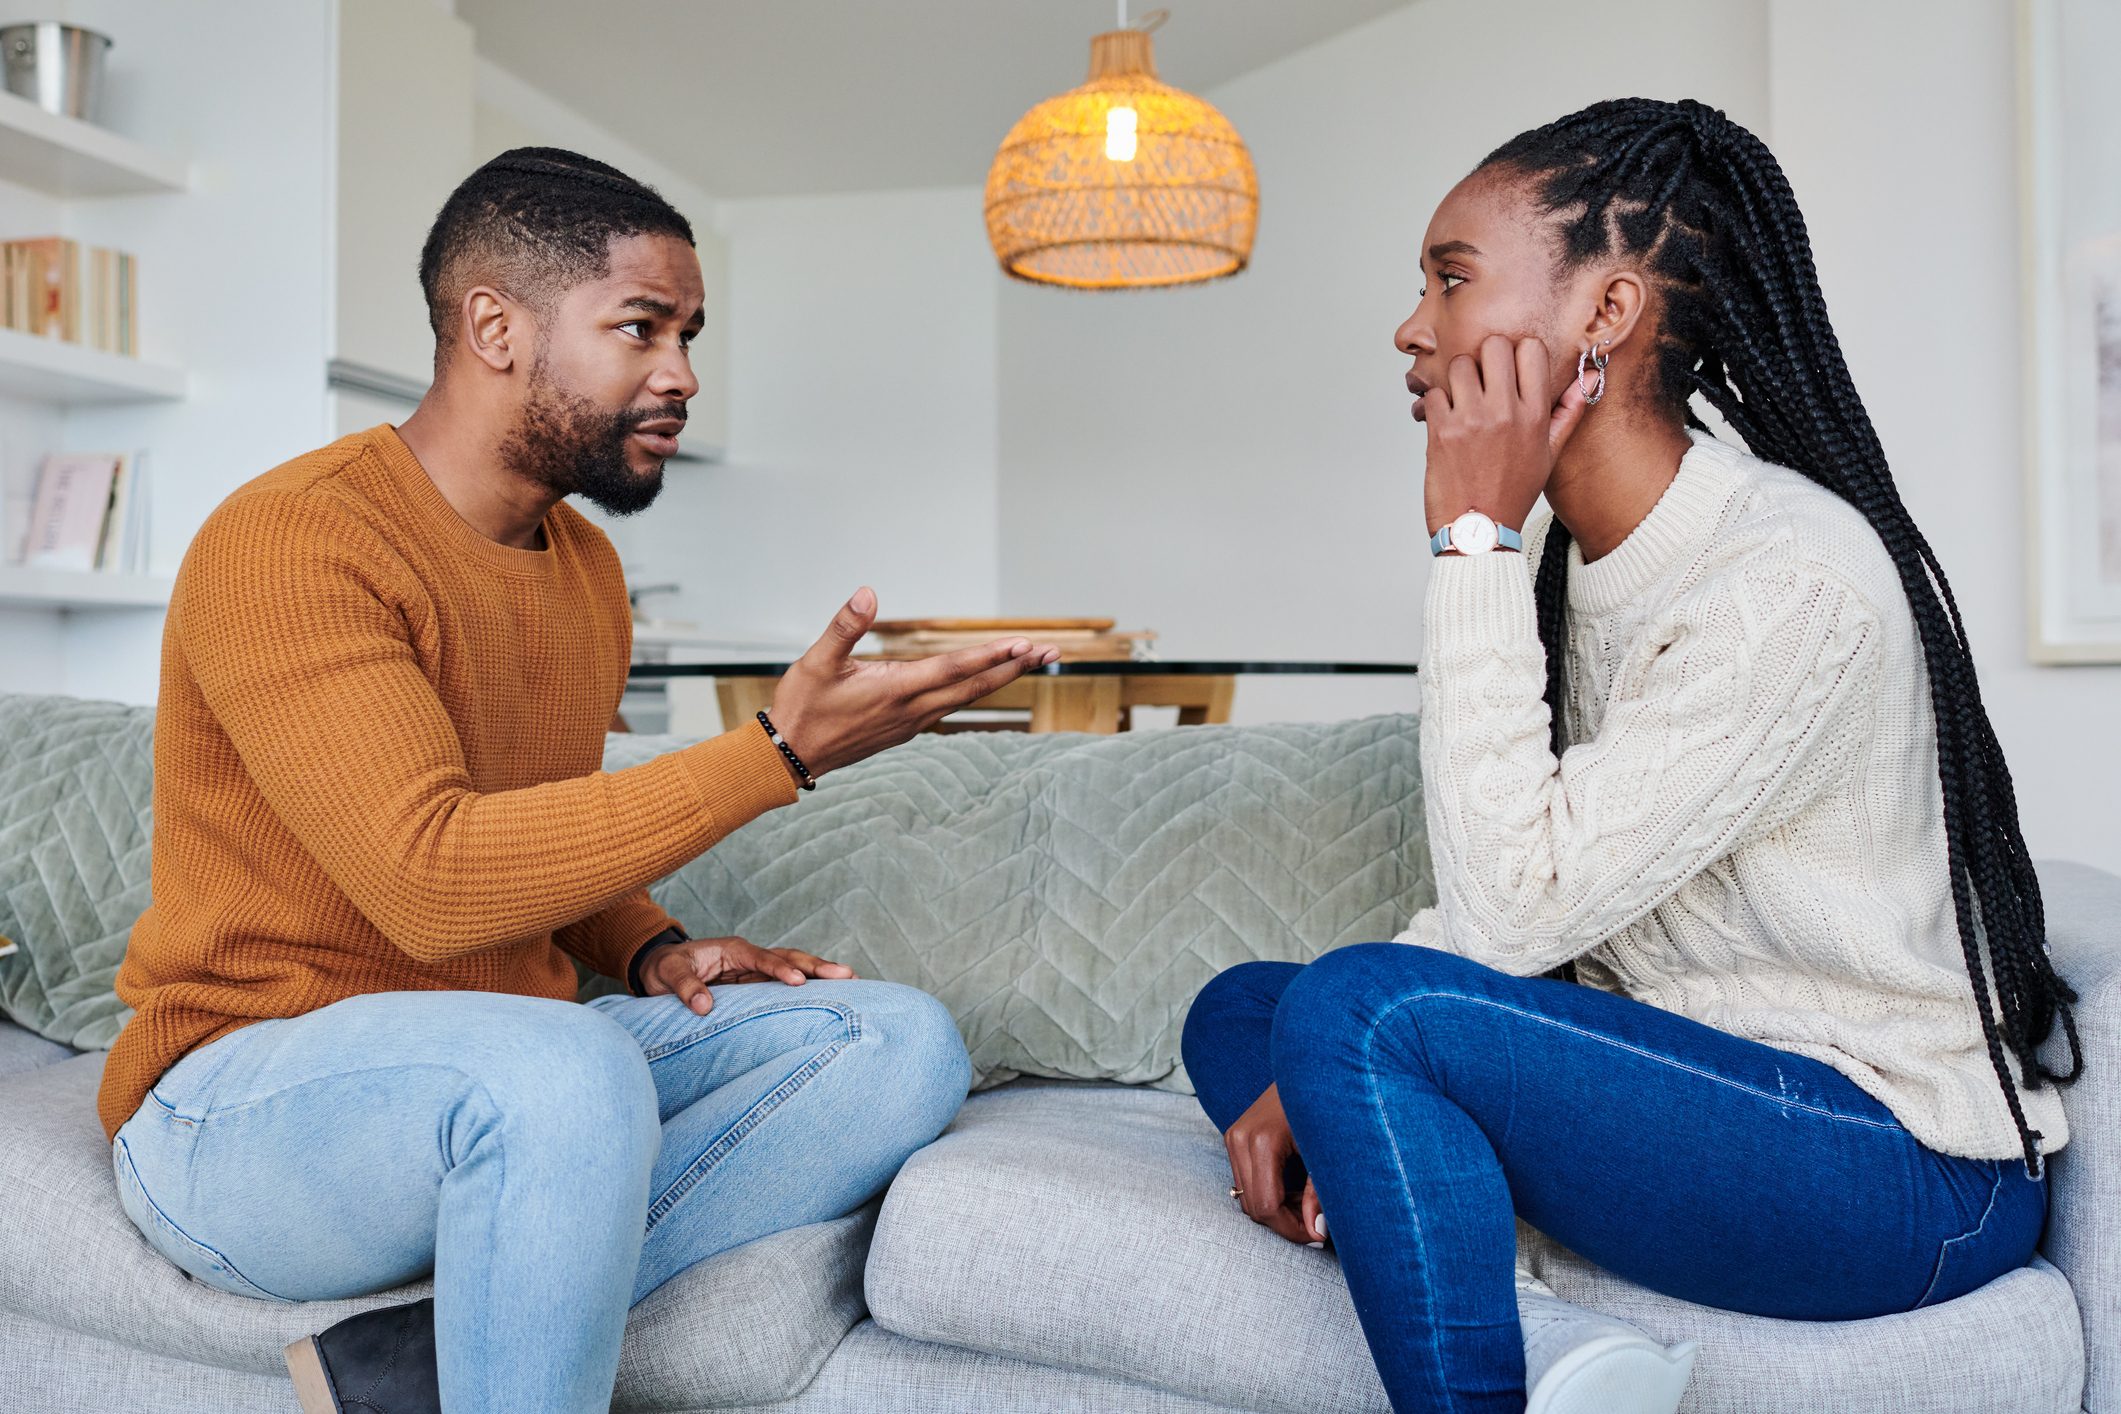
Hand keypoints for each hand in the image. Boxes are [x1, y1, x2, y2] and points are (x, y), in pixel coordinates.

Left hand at [640, 935, 854, 1014]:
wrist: (661, 970)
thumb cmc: (664, 968)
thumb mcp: (667, 974)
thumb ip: (685, 987)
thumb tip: (704, 1007)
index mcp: (732, 949)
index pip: (761, 957)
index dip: (779, 968)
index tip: (798, 981)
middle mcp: (750, 957)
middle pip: (789, 957)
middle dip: (816, 966)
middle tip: (847, 974)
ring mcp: (756, 971)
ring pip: (794, 969)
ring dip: (820, 975)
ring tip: (852, 980)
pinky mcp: (757, 985)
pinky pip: (785, 986)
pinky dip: (809, 988)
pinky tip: (831, 995)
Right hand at [769, 588, 1061, 776]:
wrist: (790, 757)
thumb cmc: (802, 707)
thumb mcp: (816, 662)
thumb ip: (844, 627)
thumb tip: (867, 593)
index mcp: (895, 691)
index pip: (954, 670)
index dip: (990, 655)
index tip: (1023, 643)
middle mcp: (911, 710)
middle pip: (973, 687)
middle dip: (1014, 668)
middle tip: (1050, 652)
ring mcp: (911, 723)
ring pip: (965, 698)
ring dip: (1000, 679)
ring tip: (1030, 661)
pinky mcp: (905, 729)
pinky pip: (950, 706)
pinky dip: (975, 690)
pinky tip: (985, 681)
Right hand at [1224, 1083, 1327, 1246]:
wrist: (1311, 1065)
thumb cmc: (1326, 1105)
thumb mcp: (1328, 1152)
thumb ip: (1320, 1193)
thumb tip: (1316, 1232)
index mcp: (1262, 1141)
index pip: (1267, 1206)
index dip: (1293, 1229)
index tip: (1319, 1235)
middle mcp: (1239, 1139)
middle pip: (1253, 1206)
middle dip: (1285, 1222)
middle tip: (1316, 1223)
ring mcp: (1233, 1136)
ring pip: (1246, 1197)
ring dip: (1276, 1209)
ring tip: (1307, 1204)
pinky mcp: (1234, 1136)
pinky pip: (1245, 1181)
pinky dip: (1267, 1193)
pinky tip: (1294, 1189)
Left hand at [1419, 334, 1588, 538]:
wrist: (1478, 533)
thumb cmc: (1513, 493)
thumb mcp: (1550, 454)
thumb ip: (1569, 411)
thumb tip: (1592, 375)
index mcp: (1535, 415)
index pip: (1530, 349)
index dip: (1518, 352)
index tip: (1510, 369)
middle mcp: (1506, 412)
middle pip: (1494, 345)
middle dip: (1486, 357)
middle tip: (1482, 379)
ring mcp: (1472, 420)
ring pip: (1460, 363)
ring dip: (1458, 378)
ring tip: (1461, 400)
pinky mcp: (1442, 431)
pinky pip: (1434, 393)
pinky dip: (1435, 403)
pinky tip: (1444, 421)